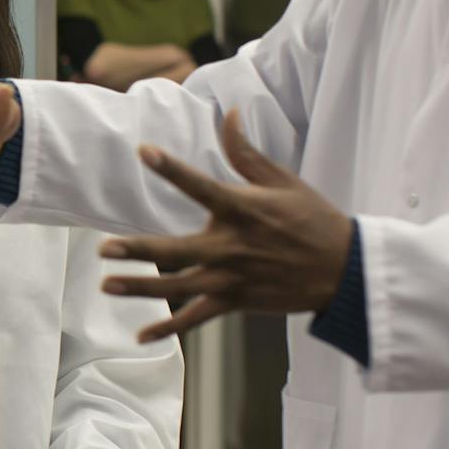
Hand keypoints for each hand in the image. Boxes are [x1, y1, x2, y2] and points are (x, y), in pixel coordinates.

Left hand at [99, 108, 352, 343]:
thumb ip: (246, 152)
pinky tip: (141, 335)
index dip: (171, 168)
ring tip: (107, 285)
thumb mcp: (283, 181)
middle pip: (176, 250)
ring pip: (178, 286)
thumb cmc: (313, 220)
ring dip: (140, 287)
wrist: (345, 271)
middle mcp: (231, 246)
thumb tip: (228, 113)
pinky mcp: (236, 301)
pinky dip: (169, 327)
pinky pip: (196, 318)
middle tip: (104, 249)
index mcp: (242, 210)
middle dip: (138, 250)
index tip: (144, 151)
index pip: (200, 186)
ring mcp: (231, 278)